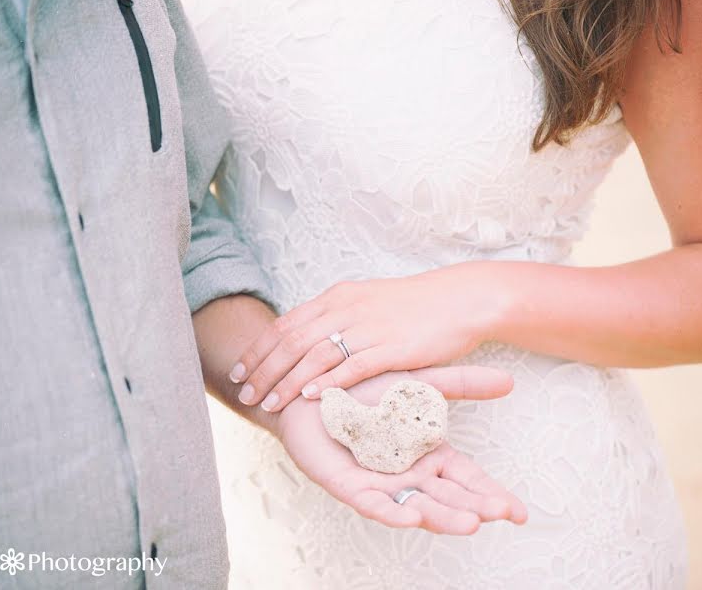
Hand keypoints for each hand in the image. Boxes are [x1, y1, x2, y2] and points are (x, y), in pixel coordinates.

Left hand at [230, 264, 499, 410]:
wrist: (461, 299)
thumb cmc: (417, 305)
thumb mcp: (369, 301)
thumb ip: (339, 317)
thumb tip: (312, 336)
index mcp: (338, 297)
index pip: (286, 324)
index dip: (259, 349)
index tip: (240, 370)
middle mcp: (347, 309)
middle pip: (292, 341)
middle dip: (263, 370)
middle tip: (244, 393)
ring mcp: (368, 327)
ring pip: (314, 357)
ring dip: (286, 383)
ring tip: (268, 404)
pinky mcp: (391, 347)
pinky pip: (351, 368)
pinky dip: (327, 384)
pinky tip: (309, 399)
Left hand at [275, 367, 526, 533]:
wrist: (314, 392)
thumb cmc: (364, 391)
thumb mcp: (419, 383)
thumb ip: (460, 383)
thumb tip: (509, 380)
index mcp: (428, 455)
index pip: (467, 480)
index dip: (492, 494)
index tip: (520, 512)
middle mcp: (409, 475)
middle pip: (448, 498)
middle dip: (475, 508)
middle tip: (500, 514)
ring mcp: (381, 485)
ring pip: (417, 506)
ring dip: (443, 517)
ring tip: (470, 523)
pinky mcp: (350, 488)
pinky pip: (374, 505)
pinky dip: (393, 512)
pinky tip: (411, 518)